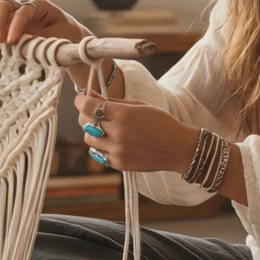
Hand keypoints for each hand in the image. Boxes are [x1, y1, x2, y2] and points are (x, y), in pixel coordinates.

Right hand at [0, 0, 88, 44]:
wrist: (68, 35)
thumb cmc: (65, 37)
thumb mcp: (55, 40)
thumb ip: (37, 39)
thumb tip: (17, 43)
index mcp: (41, 5)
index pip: (24, 11)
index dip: (16, 25)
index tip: (11, 41)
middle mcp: (27, 3)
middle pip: (6, 3)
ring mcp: (16, 9)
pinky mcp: (10, 17)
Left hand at [75, 92, 197, 174]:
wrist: (178, 148)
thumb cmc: (160, 122)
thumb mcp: (139, 105)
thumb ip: (113, 101)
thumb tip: (91, 95)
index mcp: (123, 115)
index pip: (87, 106)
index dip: (81, 101)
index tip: (82, 100)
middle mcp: (117, 133)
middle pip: (86, 123)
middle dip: (89, 116)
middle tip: (99, 114)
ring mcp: (117, 151)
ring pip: (89, 140)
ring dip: (95, 133)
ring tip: (109, 130)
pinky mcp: (119, 164)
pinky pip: (99, 154)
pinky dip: (104, 147)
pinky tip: (117, 142)